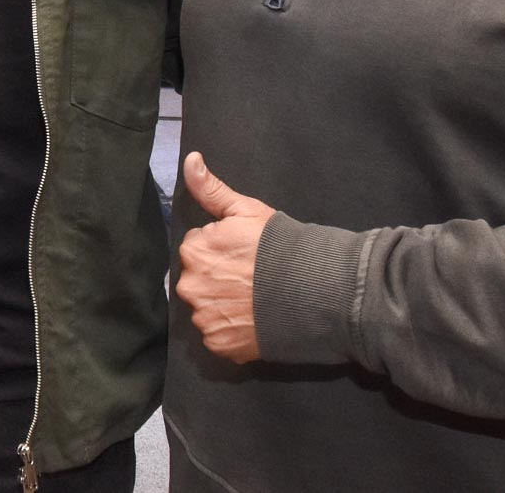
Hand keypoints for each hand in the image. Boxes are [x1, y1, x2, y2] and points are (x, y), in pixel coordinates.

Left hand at [175, 152, 277, 363]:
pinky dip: (232, 330)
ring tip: (254, 300)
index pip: (198, 248)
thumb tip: (190, 159)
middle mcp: (191, 286)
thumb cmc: (280, 247)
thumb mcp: (246, 210)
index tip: (244, 254)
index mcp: (193, 251)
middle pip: (198, 279)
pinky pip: (218, 335)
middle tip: (250, 278)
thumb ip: (211, 188)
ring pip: (207, 308)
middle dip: (217, 277)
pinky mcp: (219, 345)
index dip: (222, 249)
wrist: (314, 291)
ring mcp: (205, 319)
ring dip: (223, 305)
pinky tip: (253, 320)